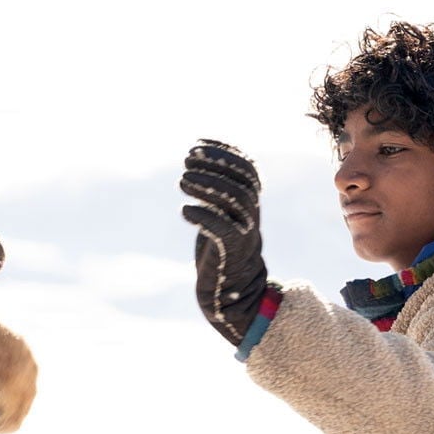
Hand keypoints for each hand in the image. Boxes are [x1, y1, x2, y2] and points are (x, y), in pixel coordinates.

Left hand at [179, 140, 268, 345]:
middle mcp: (252, 215)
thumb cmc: (222, 249)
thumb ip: (215, 189)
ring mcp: (245, 234)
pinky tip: (185, 211)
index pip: (247, 167)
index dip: (225, 151)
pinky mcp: (233, 253)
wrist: (231, 291)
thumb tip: (197, 159)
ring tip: (181, 181)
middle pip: (242, 180)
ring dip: (206, 186)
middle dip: (215, 165)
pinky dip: (204, 217)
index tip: (198, 143)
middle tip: (186, 160)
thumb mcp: (219, 213)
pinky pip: (224, 230)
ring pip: (235, 201)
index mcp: (250, 202)